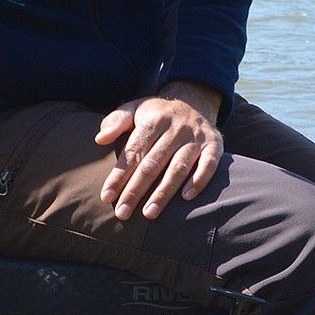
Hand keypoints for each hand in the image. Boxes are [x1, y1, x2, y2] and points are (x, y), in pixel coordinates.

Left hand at [94, 81, 223, 220]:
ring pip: (178, 168)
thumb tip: (99, 139)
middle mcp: (176, 128)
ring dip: (164, 192)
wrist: (194, 100)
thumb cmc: (156, 114)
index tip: (106, 197)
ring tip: (149, 214)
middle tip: (123, 213)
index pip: (133, 152)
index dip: (119, 175)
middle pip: (153, 164)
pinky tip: (186, 198)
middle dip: (136, 190)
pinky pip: (209, 164)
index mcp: (153, 120)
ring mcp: (196, 137)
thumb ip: (116, 121)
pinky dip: (199, 180)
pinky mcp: (215, 145)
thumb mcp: (134, 109)